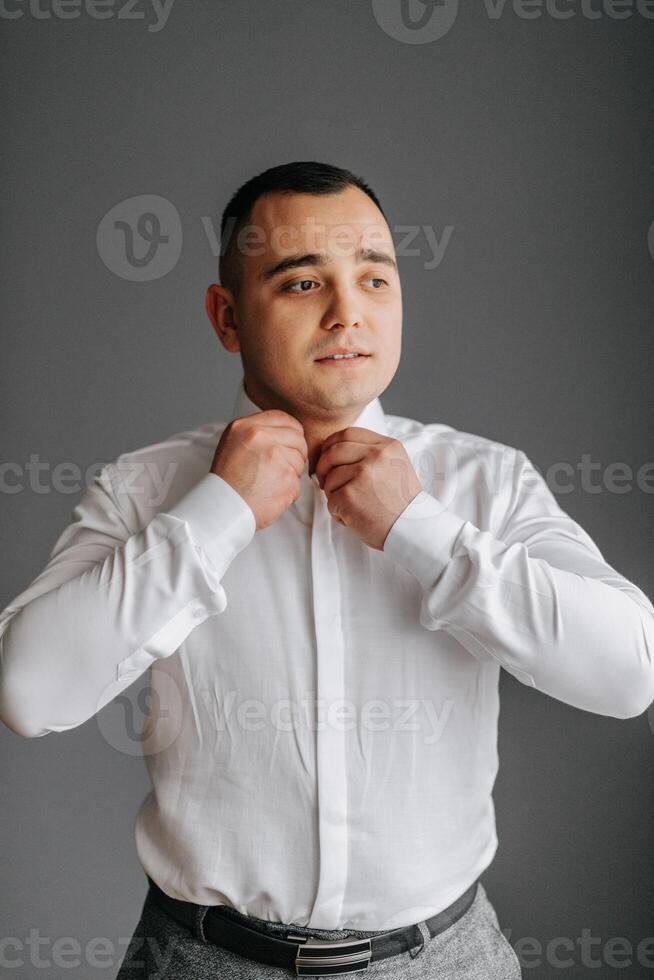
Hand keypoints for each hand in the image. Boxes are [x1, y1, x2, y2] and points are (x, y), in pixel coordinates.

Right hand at [210, 411, 307, 529]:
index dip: (291, 431)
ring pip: (300, 461)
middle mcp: (262, 437)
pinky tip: (270, 494)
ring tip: (269, 482)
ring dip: (291, 473)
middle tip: (278, 468)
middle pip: (297, 439)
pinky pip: (298, 483)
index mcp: (246, 426)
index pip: (283, 418)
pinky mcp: (287, 478)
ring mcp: (277, 457)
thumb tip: (284, 430)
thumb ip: (256, 432)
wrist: (223, 508)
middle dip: (294, 453)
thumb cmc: (227, 480)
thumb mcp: (233, 443)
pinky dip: (288, 491)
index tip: (290, 442)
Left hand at [314, 427, 422, 549]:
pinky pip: (331, 500)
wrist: (414, 529)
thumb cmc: (402, 503)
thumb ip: (372, 454)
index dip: (332, 445)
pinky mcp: (350, 495)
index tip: (328, 458)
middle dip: (323, 467)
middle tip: (325, 482)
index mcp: (387, 446)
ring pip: (330, 477)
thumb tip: (335, 450)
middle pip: (333, 451)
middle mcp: (376, 455)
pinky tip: (353, 518)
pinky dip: (337, 512)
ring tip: (351, 506)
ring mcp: (362, 474)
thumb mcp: (396, 466)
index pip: (348, 434)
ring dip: (333, 493)